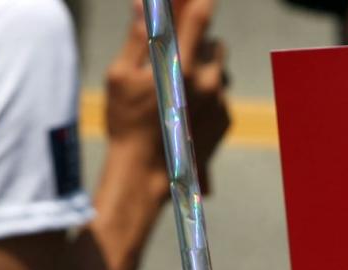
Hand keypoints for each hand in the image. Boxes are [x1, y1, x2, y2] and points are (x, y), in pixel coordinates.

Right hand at [105, 0, 230, 192]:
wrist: (148, 175)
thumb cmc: (127, 124)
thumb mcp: (121, 76)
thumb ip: (138, 37)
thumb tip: (143, 4)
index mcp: (180, 64)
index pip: (199, 14)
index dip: (198, 0)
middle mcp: (207, 80)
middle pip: (212, 41)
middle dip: (196, 41)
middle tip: (175, 51)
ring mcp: (220, 101)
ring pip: (219, 68)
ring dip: (203, 68)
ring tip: (177, 87)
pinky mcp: (226, 119)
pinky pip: (220, 94)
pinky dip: (206, 94)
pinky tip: (184, 110)